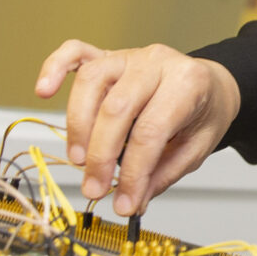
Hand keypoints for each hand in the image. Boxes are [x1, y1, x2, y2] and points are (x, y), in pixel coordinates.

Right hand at [33, 41, 240, 216]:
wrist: (212, 83)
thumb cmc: (204, 111)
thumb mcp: (196, 148)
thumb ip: (162, 174)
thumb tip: (133, 200)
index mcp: (187, 83)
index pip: (150, 131)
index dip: (133, 173)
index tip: (125, 203)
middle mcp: (156, 62)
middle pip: (117, 107)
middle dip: (100, 156)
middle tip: (94, 188)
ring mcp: (130, 55)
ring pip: (91, 81)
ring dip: (78, 126)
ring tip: (78, 160)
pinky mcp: (109, 55)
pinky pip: (76, 52)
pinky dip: (55, 68)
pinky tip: (44, 90)